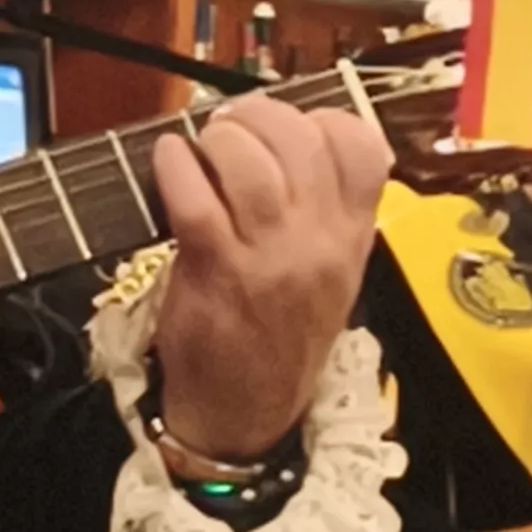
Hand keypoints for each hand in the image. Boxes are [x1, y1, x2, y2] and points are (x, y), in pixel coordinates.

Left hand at [147, 94, 387, 459]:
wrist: (247, 414)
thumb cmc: (280, 337)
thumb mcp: (331, 278)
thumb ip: (325, 216)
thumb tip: (282, 146)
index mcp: (352, 239)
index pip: (363, 149)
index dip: (322, 120)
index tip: (289, 126)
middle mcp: (320, 242)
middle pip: (301, 140)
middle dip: (258, 117)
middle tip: (230, 127)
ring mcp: (271, 257)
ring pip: (250, 161)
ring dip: (218, 139)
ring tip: (201, 148)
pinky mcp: (218, 271)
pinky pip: (197, 198)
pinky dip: (176, 166)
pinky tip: (168, 161)